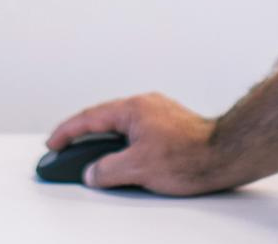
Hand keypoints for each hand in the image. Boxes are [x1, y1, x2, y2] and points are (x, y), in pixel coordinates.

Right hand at [45, 92, 231, 194]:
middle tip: (65, 151)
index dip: (66, 132)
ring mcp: (158, 113)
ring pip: (121, 126)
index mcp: (132, 109)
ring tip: (92, 159)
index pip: (89, 118)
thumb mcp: (137, 168)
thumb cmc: (190, 156)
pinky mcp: (170, 125)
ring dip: (104, 141)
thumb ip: (107, 170)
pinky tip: (123, 158)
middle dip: (82, 136)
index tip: (52, 143)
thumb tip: (92, 172)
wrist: (225, 155)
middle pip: (103, 119)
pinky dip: (122, 144)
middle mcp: (145, 105)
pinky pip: (136, 131)